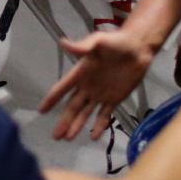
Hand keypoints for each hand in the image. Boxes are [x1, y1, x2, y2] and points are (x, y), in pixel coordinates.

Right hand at [39, 28, 157, 140]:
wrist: (139, 47)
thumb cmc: (117, 41)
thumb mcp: (98, 41)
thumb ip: (82, 46)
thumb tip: (63, 42)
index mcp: (80, 73)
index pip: (62, 89)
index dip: (51, 99)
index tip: (41, 110)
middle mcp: (87, 86)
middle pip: (72, 107)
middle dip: (64, 121)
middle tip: (55, 135)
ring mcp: (100, 94)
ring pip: (85, 114)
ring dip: (77, 126)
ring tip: (68, 138)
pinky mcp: (115, 99)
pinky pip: (105, 115)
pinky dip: (99, 126)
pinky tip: (93, 136)